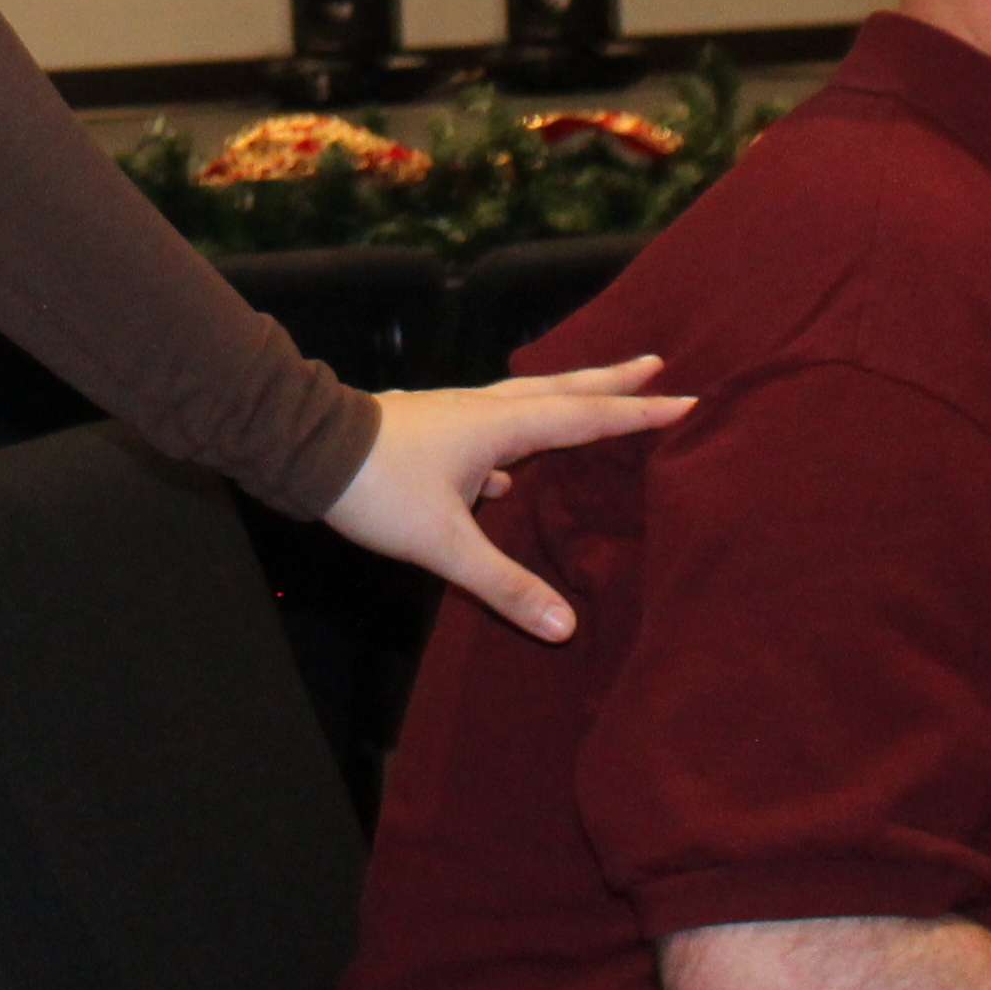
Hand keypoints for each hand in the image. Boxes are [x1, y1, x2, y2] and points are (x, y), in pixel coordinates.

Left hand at [323, 358, 692, 642]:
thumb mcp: (444, 544)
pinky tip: (508, 479)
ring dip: (568, 402)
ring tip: (596, 403)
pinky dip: (519, 441)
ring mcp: (456, 418)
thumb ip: (504, 585)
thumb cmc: (377, 488)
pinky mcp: (433, 433)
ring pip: (528, 405)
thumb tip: (565, 628)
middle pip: (562, 391)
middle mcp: (484, 411)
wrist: (304, 449)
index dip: (637, 413)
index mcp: (499, 427)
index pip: (585, 418)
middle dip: (610, 380)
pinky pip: (495, 430)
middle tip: (656, 362)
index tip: (686, 399)